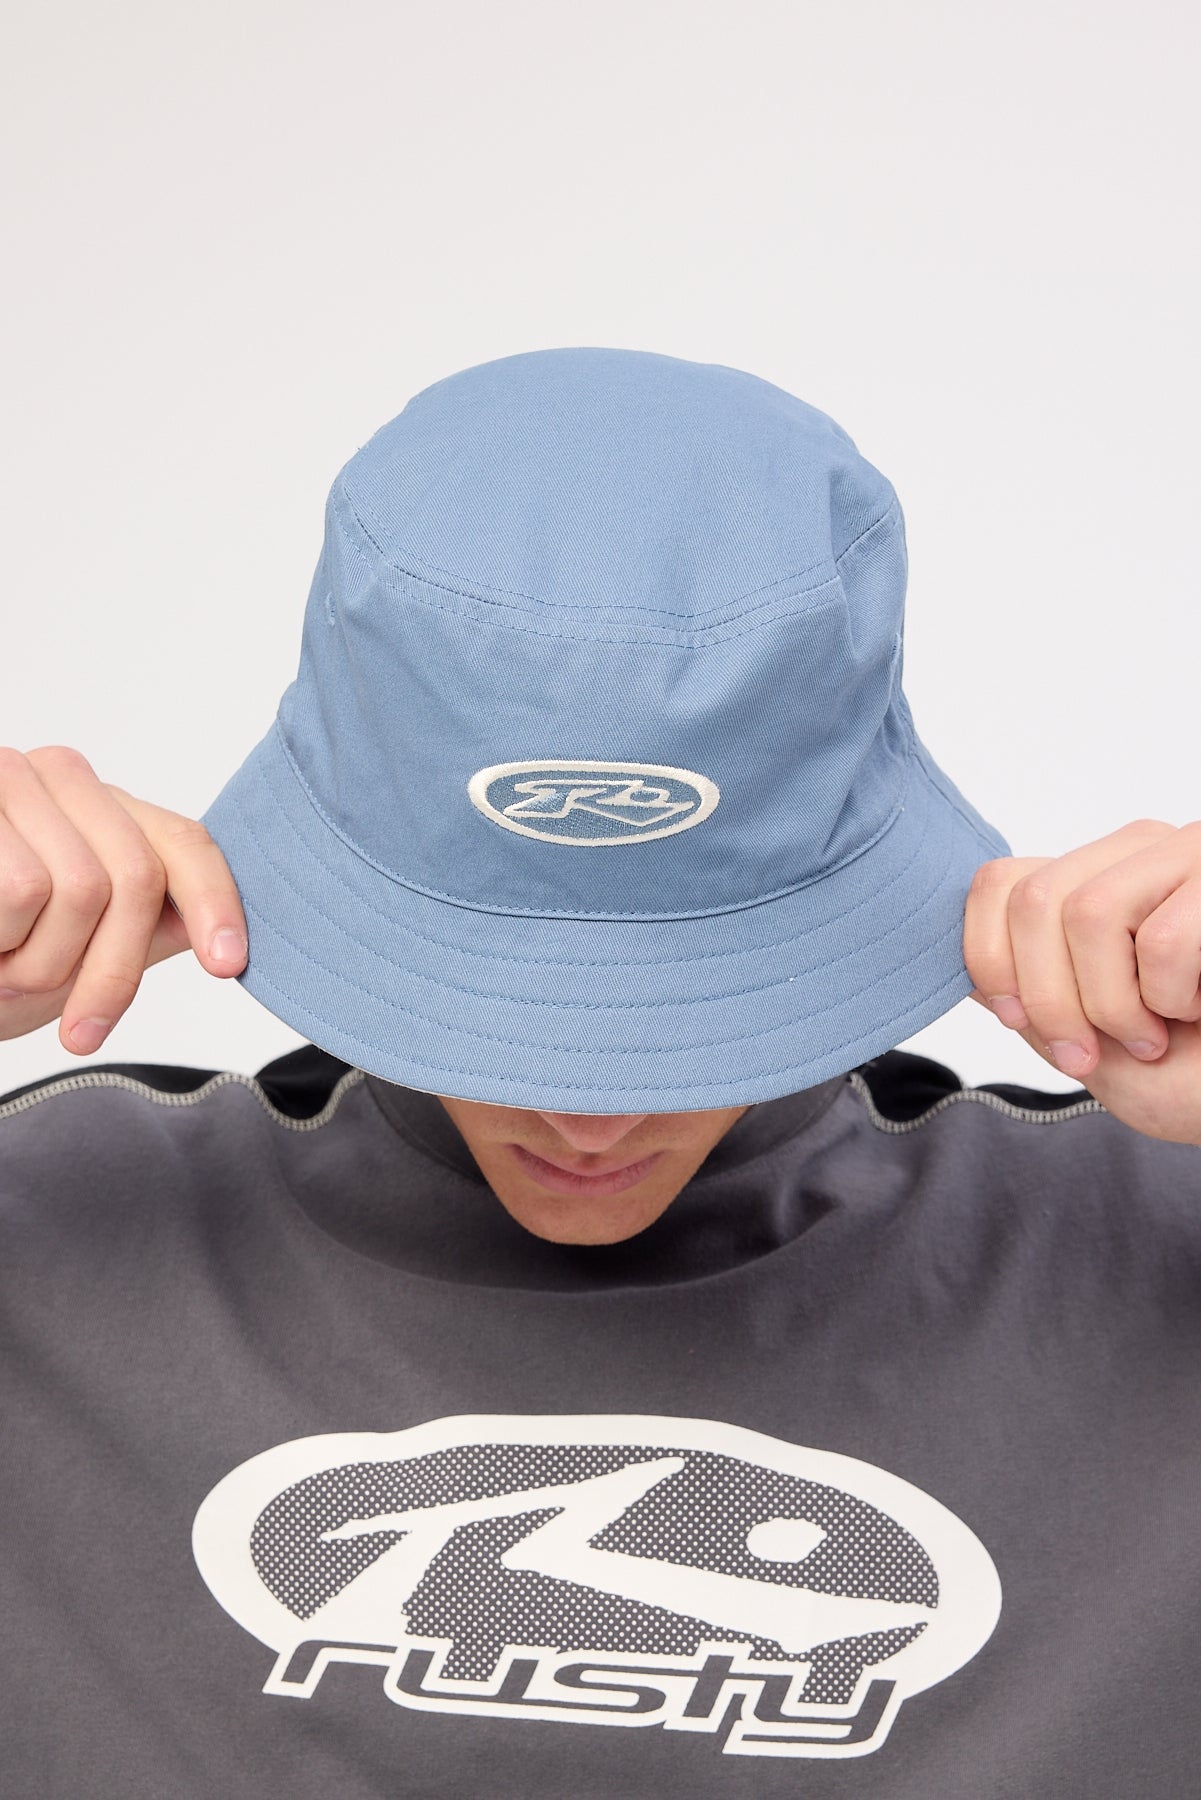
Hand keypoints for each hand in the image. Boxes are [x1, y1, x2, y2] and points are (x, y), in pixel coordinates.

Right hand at [0, 746, 246, 1055]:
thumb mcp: (72, 950)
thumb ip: (146, 927)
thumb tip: (225, 932)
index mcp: (96, 803)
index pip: (181, 843)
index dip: (216, 901)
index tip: (227, 965)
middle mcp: (53, 773)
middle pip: (133, 879)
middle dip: (107, 971)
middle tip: (73, 1022)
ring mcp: (3, 778)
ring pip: (76, 890)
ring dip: (36, 963)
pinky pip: (17, 891)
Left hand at [963, 819, 1200, 1146]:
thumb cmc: (1198, 1079)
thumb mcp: (1096, 1055)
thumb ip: (1034, 1005)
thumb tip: (974, 973)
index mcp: (1097, 886)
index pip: (999, 882)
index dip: (989, 959)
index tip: (1024, 1024)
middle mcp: (1142, 855)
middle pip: (1034, 900)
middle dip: (1050, 1000)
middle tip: (1095, 1050)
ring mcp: (1192, 856)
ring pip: (1087, 913)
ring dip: (1113, 1004)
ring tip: (1157, 1032)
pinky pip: (1165, 941)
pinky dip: (1175, 999)